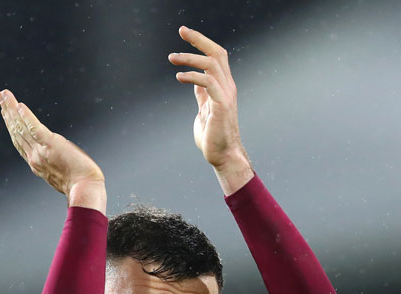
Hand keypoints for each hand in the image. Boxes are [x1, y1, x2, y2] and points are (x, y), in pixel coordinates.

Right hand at [0, 89, 106, 210]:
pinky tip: (20, 105)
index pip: (20, 142)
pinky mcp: (51, 144)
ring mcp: (40, 151)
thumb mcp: (63, 176)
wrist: (85, 190)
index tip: (7, 114)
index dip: (12, 126)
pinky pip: (34, 128)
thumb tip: (62, 162)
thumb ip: (57, 166)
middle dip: (8, 113)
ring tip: (4, 95)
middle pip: (16, 132)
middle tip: (1, 97)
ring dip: (11, 110)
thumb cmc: (81, 185)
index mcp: (37, 164)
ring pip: (21, 127)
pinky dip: (26, 117)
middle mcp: (34, 157)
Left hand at [169, 26, 252, 193]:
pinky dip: (192, 77)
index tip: (185, 33)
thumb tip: (195, 82)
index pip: (216, 56)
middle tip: (181, 30)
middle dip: (199, 39)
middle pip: (216, 53)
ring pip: (211, 64)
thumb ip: (202, 95)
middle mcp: (227, 86)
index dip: (202, 42)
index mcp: (223, 86)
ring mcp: (226, 95)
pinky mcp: (221, 105)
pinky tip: (179, 77)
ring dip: (190, 58)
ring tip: (172, 58)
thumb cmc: (212, 136)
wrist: (223, 155)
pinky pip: (207, 83)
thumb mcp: (204, 109)